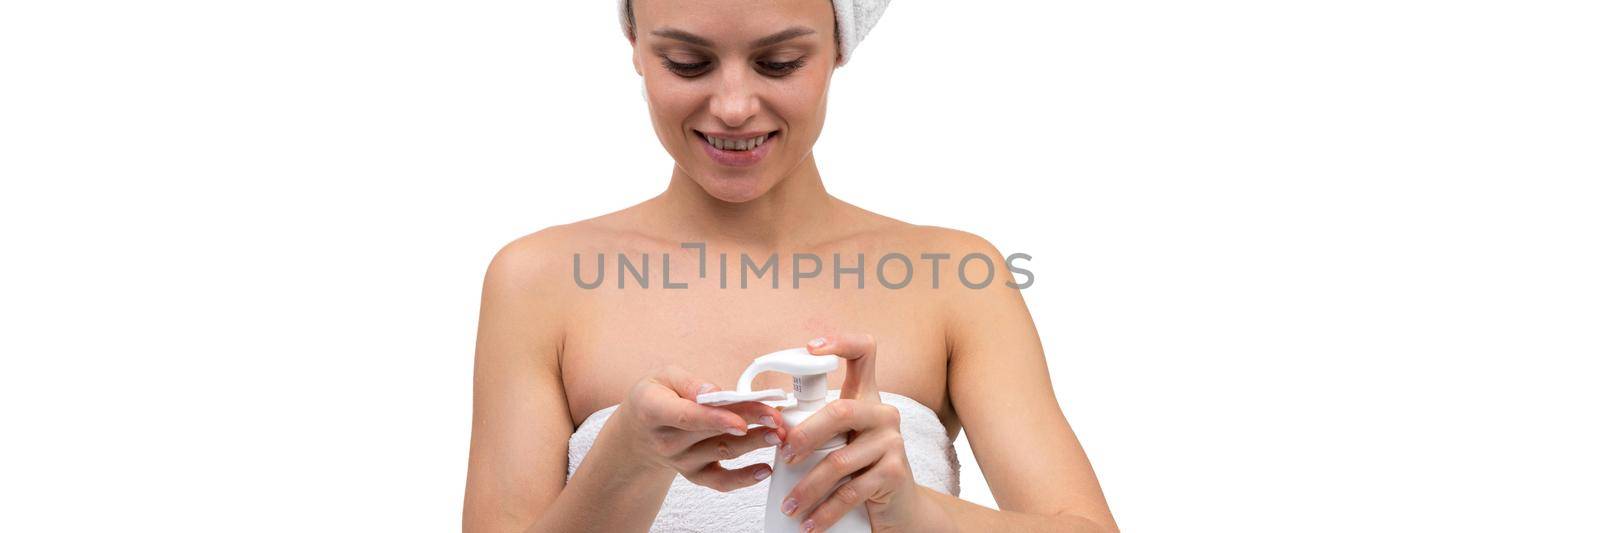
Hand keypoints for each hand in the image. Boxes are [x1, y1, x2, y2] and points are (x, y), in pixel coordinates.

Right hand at [613, 364, 788, 490]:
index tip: (742, 422)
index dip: (716, 420)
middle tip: (776, 417)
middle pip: (712, 433)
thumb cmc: (654, 398)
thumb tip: (714, 391)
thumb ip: (690, 382)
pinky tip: (764, 469)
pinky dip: (744, 478)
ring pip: (722, 453)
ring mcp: (681, 461)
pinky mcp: (694, 474)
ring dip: (754, 445)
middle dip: (749, 424)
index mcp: (653, 411)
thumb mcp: (663, 377)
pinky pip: (720, 481)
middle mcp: (667, 441)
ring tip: (778, 434)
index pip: (687, 417)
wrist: (638, 433)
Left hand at [778, 334, 937, 531]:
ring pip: (840, 460)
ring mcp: (893, 442)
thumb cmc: (859, 471)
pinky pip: (850, 491)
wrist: (899, 509)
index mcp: (866, 398)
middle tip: (783, 458)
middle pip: (840, 410)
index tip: (811, 348)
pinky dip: (825, 511)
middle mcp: (883, 413)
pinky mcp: (895, 473)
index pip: (864, 352)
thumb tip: (772, 428)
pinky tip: (809, 523)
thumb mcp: (840, 442)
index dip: (840, 341)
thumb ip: (816, 426)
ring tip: (789, 506)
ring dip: (807, 487)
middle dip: (804, 436)